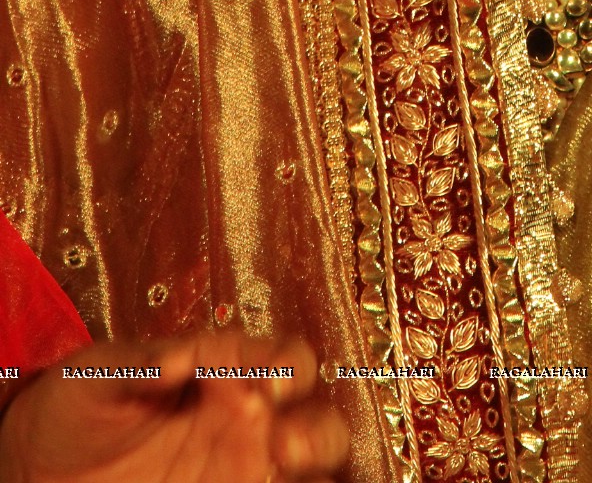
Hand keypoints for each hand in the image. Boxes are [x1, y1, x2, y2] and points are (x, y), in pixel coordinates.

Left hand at [0, 331, 348, 482]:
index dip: (289, 367)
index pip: (282, 359)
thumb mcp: (93, 376)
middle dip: (316, 430)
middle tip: (286, 445)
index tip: (273, 383)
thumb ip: (137, 361)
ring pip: (314, 468)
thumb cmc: (73, 408)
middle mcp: (246, 419)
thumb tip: (179, 355)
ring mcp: (241, 469)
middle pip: (317, 418)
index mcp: (225, 370)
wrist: (41, 471)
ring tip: (280, 469)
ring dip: (314, 465)